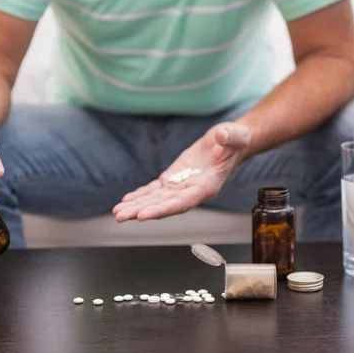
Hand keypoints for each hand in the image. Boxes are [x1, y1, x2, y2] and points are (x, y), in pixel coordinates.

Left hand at [113, 122, 250, 221]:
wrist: (230, 143)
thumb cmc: (235, 141)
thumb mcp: (235, 136)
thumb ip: (230, 138)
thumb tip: (222, 136)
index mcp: (206, 186)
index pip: (181, 202)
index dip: (162, 209)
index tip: (143, 215)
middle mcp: (191, 191)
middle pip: (164, 205)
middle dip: (141, 211)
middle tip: (120, 216)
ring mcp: (181, 186)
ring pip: (156, 199)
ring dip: (136, 206)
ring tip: (117, 212)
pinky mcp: (173, 179)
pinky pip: (155, 190)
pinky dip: (140, 195)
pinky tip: (127, 200)